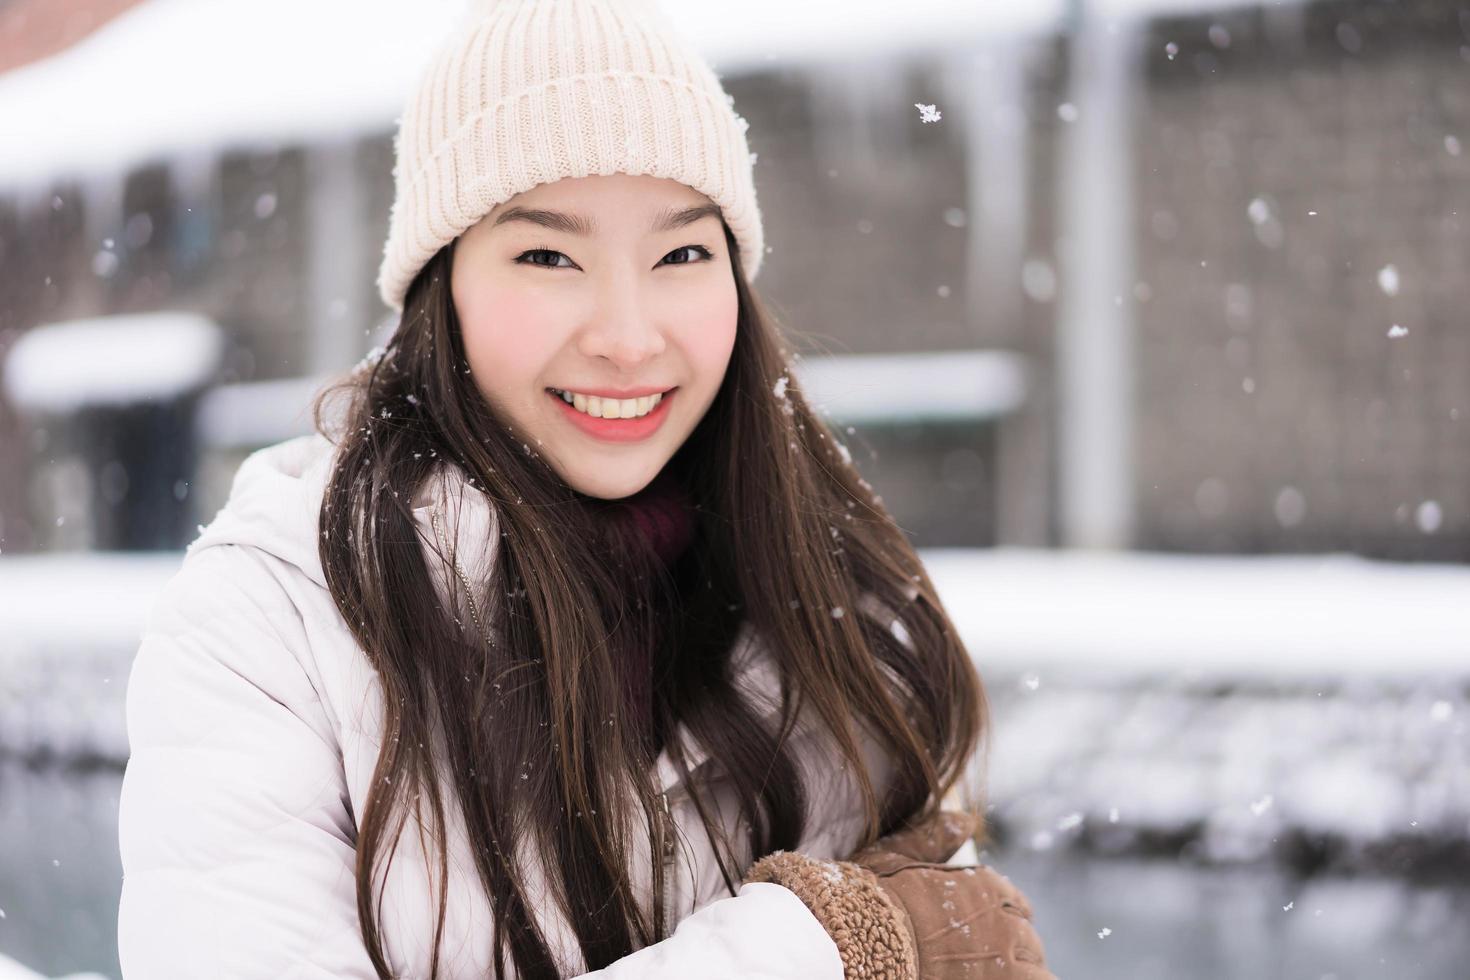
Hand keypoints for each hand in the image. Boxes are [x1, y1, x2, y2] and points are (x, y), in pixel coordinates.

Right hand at [853, 809, 1052, 978]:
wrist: (859, 944)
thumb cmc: (871, 903)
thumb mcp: (897, 858)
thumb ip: (935, 837)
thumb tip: (968, 819)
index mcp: (987, 887)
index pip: (1016, 907)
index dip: (999, 921)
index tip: (978, 935)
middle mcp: (1006, 923)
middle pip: (1027, 941)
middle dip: (1009, 951)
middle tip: (977, 963)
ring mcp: (1009, 965)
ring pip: (1037, 973)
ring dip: (1019, 974)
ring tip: (985, 974)